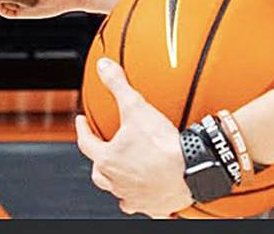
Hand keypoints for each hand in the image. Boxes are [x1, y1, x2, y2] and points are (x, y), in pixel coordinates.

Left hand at [75, 58, 192, 217]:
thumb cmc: (162, 145)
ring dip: (118, 180)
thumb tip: (103, 66)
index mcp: (107, 159)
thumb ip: (117, 84)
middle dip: (99, 159)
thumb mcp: (136, 107)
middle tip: (103, 148)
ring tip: (124, 169)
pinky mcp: (152, 207)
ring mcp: (133, 196)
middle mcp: (116, 181)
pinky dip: (142, 199)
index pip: (86, 142)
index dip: (82, 129)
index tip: (81, 122)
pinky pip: (142, 206)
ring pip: (118, 190)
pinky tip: (147, 192)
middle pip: (99, 172)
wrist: (191, 170)